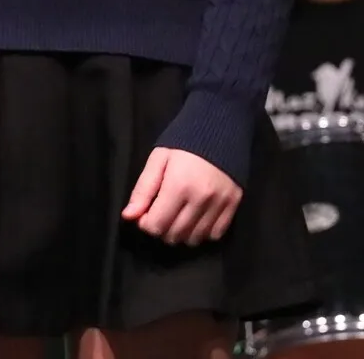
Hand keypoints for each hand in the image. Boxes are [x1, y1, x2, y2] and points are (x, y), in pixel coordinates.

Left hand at [121, 147, 242, 245]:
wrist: (221, 125)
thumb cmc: (184, 141)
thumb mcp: (158, 159)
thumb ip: (143, 189)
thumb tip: (129, 216)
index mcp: (178, 185)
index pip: (157, 225)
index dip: (146, 224)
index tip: (146, 213)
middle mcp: (201, 198)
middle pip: (174, 235)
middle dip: (162, 229)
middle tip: (161, 214)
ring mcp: (220, 203)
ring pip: (194, 238)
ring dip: (181, 233)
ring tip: (178, 216)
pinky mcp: (234, 204)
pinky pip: (216, 234)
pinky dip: (203, 232)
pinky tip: (196, 219)